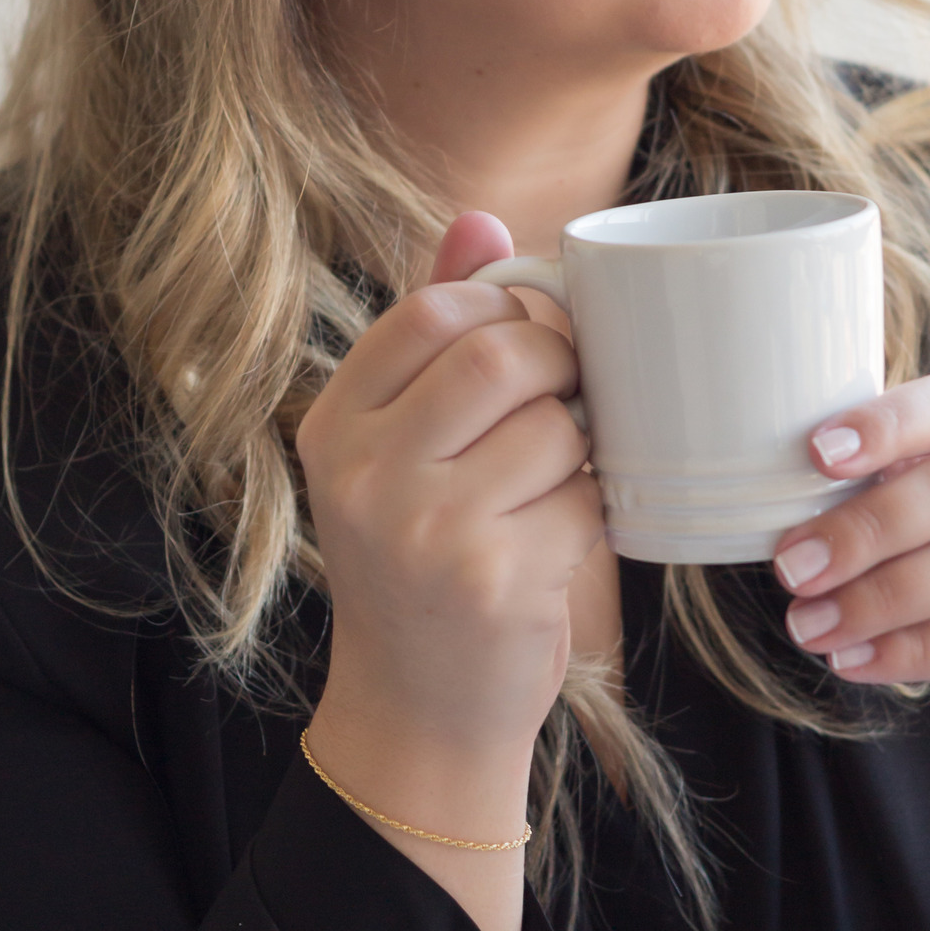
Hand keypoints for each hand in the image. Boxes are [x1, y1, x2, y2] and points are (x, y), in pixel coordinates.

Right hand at [297, 212, 602, 930]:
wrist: (420, 713)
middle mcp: (363, 474)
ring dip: (583, 443)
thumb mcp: (402, 447)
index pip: (433, 309)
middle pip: (503, 352)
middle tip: (572, 396)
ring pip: (555, 422)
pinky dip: (597, 507)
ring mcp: (426, 530)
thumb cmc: (424, 563)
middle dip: (561, 363)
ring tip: (561, 476)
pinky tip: (565, 535)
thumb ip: (435, 332)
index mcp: (332, 425)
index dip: (507, 308)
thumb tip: (481, 217)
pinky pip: (586, 496)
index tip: (531, 342)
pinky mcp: (495, 579)